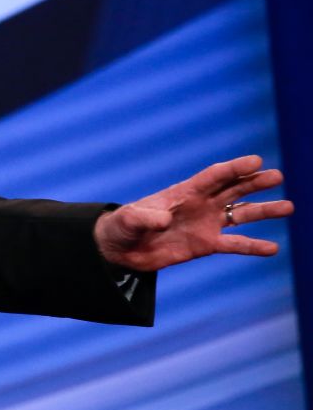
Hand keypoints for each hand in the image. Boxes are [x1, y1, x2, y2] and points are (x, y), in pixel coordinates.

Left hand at [95, 155, 293, 272]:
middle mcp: (200, 204)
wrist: (121, 248)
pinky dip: (253, 246)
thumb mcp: (128, 219)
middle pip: (233, 189)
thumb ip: (144, 217)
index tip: (255, 161)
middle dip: (254, 182)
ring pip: (240, 214)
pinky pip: (234, 245)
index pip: (213, 176)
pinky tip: (273, 248)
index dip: (233, 168)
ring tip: (288, 207)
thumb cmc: (122, 226)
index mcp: (183, 192)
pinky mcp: (206, 245)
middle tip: (278, 176)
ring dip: (263, 210)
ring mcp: (205, 223)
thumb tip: (164, 221)